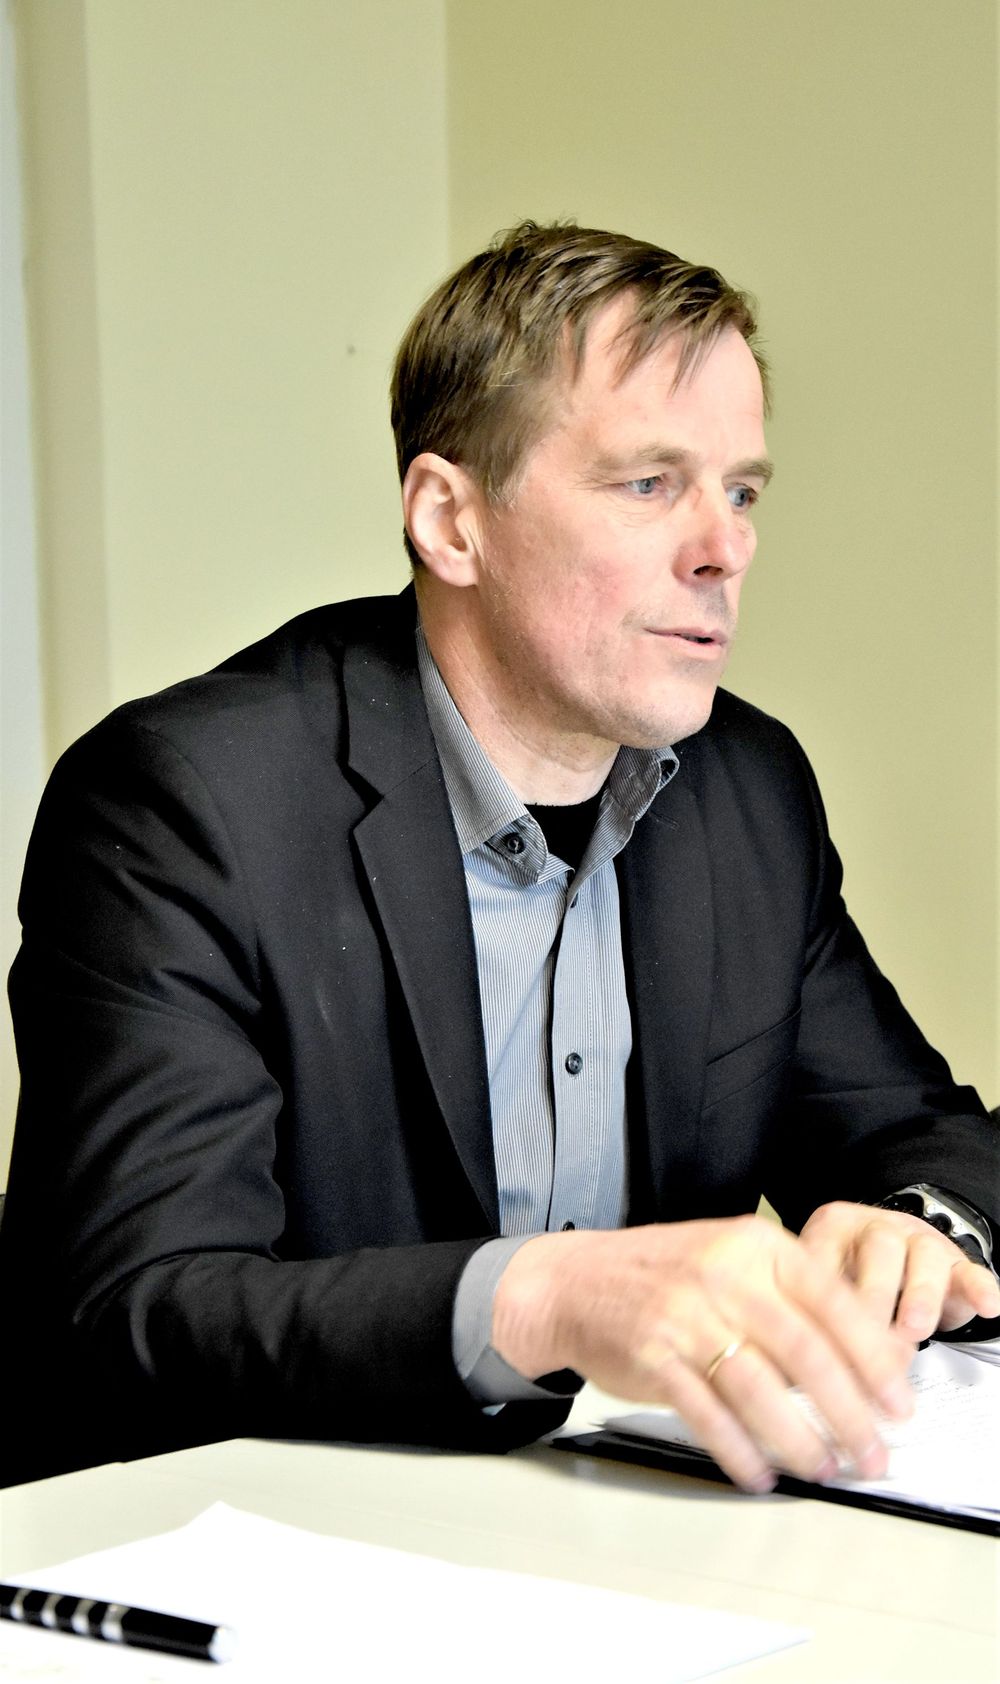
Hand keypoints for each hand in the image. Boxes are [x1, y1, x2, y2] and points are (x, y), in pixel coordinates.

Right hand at [491, 1216, 916, 1492]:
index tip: (898, 1404)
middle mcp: (725, 1273)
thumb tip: (858, 1371)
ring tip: (823, 1468)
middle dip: (850, 1414)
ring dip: (800, 1439)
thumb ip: (789, 1302)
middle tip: (871, 1454)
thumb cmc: (664, 1277)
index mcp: (757, 1245)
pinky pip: (708, 1414)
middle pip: (806, 1351)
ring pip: (760, 1389)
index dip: (874, 1360)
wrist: (573, 1282)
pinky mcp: (653, 1355)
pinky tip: (760, 1473)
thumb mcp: (732, 1262)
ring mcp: (685, 1313)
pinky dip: (740, 1452)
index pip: (834, 1302)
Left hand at [799, 1200, 999, 1341]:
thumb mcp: (815, 1282)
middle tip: (867, 1343)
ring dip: (919, 1295)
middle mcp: (875, 1229)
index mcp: (831, 1229)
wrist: (888, 1243)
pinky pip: (969, 1269)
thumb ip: (806, 1315)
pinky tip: (987, 1307)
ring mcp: (917, 1241)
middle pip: (876, 1253)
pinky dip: (978, 1288)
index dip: (821, 1301)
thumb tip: (786, 1375)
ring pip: (923, 1257)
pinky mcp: (954, 1260)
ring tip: (914, 1329)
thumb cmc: (846, 1272)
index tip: (816, 1343)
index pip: (823, 1256)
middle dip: (874, 1300)